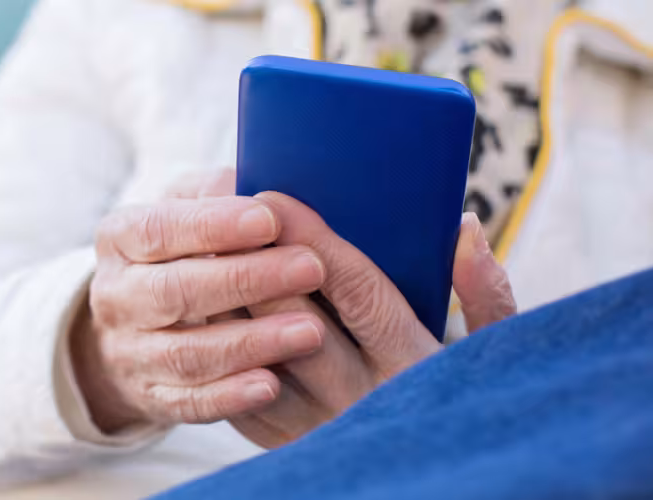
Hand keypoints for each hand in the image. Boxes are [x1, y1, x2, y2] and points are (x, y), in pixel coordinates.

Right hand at [71, 170, 329, 431]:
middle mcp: (115, 297)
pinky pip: (189, 402)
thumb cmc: (179, 254)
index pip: (159, 230)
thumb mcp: (185, 210)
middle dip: (245, 280)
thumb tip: (257, 189)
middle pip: (173, 292)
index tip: (269, 219)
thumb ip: (215, 194)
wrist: (133, 329)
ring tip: (309, 332)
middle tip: (310, 268)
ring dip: (249, 343)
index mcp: (119, 239)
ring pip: (185, 353)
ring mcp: (128, 352)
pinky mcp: (150, 398)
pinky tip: (270, 386)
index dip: (211, 226)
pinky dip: (229, 396)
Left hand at [227, 192, 516, 447]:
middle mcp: (361, 399)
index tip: (276, 197)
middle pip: (293, 322)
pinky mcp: (280, 441)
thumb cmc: (455, 395)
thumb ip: (485, 295)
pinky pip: (235, 387)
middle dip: (255, 264)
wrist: (426, 470)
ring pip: (254, 355)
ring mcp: (316, 426)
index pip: (357, 291)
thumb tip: (465, 226)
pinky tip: (205, 302)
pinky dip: (220, 342)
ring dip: (227, 302)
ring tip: (205, 251)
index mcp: (411, 364)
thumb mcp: (487, 352)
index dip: (313, 240)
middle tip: (225, 217)